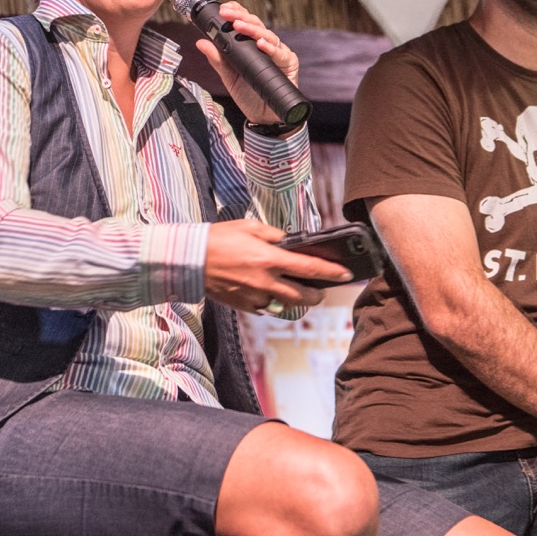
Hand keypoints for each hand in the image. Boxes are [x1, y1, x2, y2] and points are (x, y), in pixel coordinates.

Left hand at [193, 1, 299, 125]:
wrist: (263, 117)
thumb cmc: (249, 95)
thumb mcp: (229, 76)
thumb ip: (217, 59)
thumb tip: (201, 42)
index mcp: (252, 45)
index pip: (246, 23)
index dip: (237, 12)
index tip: (223, 9)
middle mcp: (267, 46)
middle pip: (256, 24)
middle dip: (241, 16)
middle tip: (227, 13)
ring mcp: (279, 54)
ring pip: (267, 35)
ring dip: (252, 29)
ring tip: (239, 26)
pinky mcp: (289, 63)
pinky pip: (281, 53)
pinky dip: (271, 48)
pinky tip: (261, 44)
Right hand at [203, 219, 351, 311]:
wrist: (190, 260)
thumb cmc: (219, 239)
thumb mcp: (250, 227)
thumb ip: (273, 235)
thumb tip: (289, 242)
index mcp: (269, 259)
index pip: (310, 268)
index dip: (332, 272)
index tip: (347, 274)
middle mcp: (265, 281)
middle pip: (303, 295)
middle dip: (318, 294)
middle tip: (323, 290)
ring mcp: (255, 297)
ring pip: (287, 306)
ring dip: (299, 301)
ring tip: (303, 294)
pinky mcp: (244, 306)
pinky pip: (268, 309)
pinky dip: (275, 303)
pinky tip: (274, 294)